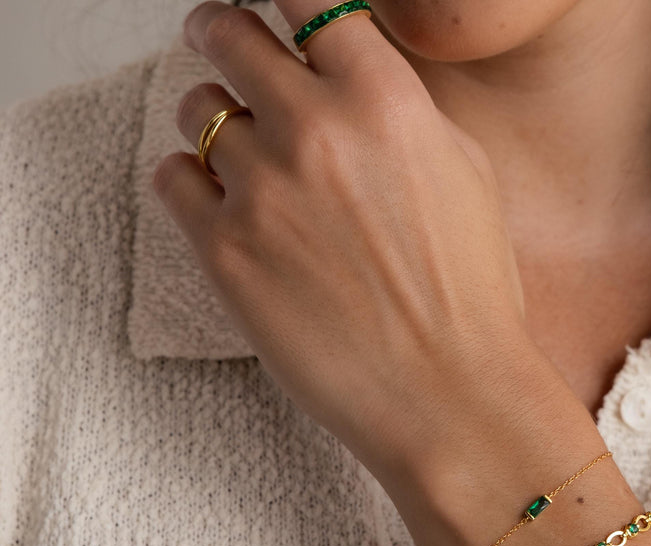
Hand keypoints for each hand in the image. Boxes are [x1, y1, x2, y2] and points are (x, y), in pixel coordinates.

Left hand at [154, 1, 552, 492]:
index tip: (277, 19)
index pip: (307, 0)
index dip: (286, 5)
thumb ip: (404, 112)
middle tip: (223, 49)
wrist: (449, 396)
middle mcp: (316, 129)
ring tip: (246, 165)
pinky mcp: (224, 251)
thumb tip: (351, 79)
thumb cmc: (473, 298)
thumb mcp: (467, 177)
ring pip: (196, 111)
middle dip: (223, 36)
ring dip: (215, 126)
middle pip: (228, 34)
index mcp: (385, 100)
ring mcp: (263, 189)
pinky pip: (172, 179)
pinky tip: (225, 211)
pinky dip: (191, 185)